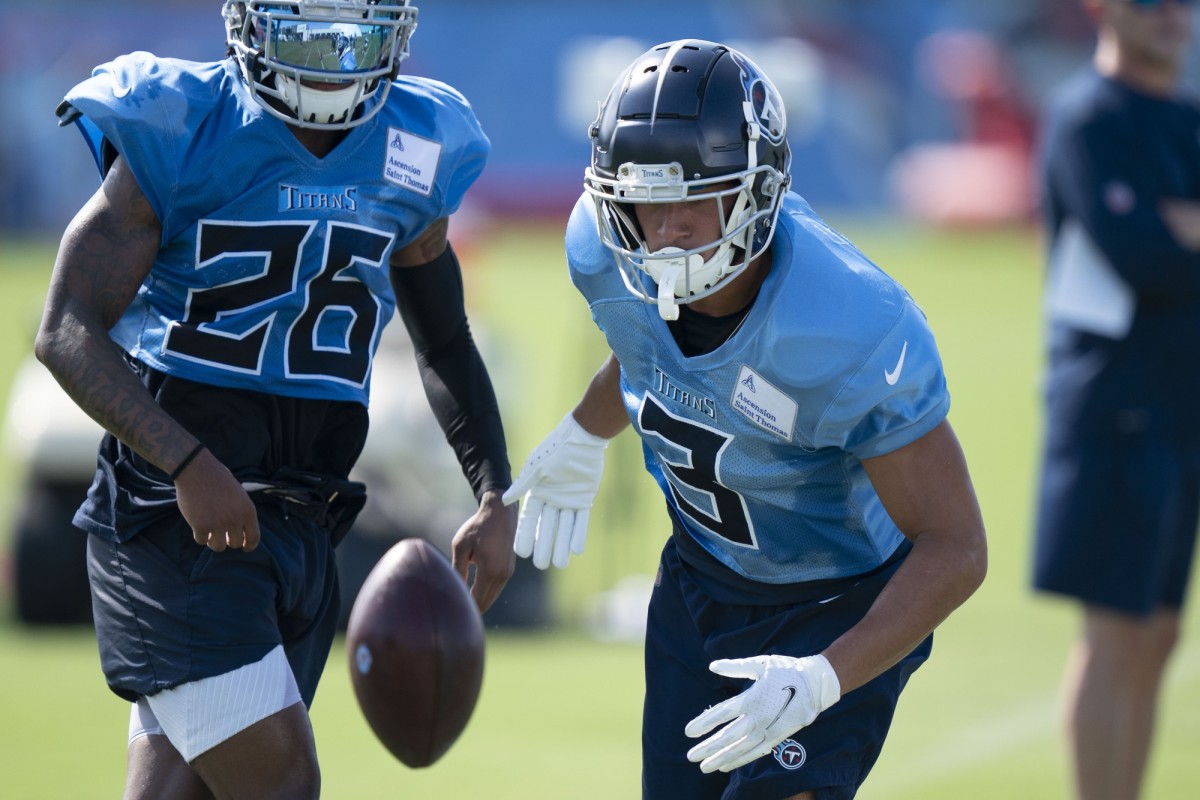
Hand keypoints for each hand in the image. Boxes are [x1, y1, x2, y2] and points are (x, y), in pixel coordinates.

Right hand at [174, 448, 261, 551]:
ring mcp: (218, 524)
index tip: (244, 547)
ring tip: (210, 533)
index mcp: (248, 511)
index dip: (249, 545)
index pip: (254, 538)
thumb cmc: (218, 479)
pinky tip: (197, 525)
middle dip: (228, 541)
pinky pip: (201, 540)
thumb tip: (240, 533)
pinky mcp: (200, 526)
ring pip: (218, 546)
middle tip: (222, 535)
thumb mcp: (239, 495)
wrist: (197, 470)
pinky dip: (199, 535)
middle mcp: (235, 520)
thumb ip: (241, 513)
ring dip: (213, 541)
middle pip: (235, 544)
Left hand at [451, 490, 516, 612]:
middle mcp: (502, 575)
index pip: (476, 599)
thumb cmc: (478, 527)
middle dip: (471, 608)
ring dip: (479, 600)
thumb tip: (453, 589)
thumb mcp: (461, 546)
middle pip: (486, 602)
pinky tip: (472, 591)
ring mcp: (508, 573)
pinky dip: (485, 592)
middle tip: (454, 611)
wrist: (501, 513)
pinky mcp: (509, 569)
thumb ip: (457, 569)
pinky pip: (496, 588)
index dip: (464, 607)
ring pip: (492, 597)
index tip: (451, 611)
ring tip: (461, 603)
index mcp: (490, 570)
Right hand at [501, 414, 608, 568]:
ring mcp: (568, 501)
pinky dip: (578, 534)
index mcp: (538, 493)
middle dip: (543, 546)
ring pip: (564, 528)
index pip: (530, 519)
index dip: (526, 535)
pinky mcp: (584, 499)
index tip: (520, 552)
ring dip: (561, 545)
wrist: (580, 438)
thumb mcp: (536, 468)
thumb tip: (504, 501)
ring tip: (559, 565)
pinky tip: (576, 550)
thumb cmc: (555, 450)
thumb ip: (522, 486)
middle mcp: (552, 500)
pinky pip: (580, 521)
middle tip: (540, 565)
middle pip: (547, 528)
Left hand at [685, 654, 840, 773]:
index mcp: (752, 698)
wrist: (816, 684)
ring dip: (721, 758)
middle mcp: (758, 717)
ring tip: (704, 767)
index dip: (704, 723)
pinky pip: (755, 752)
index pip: (722, 714)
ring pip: (741, 749)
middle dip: (708, 747)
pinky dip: (740, 760)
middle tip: (690, 757)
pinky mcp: (777, 737)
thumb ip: (734, 667)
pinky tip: (726, 766)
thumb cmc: (786, 670)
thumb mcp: (760, 664)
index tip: (688, 732)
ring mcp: (768, 730)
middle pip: (728, 736)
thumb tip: (712, 666)